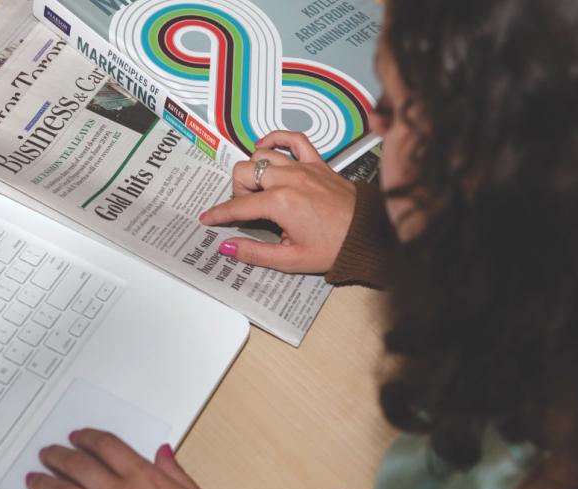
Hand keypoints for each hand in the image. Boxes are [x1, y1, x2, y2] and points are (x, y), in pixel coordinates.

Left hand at [27, 428, 221, 488]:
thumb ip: (174, 471)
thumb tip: (163, 451)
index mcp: (144, 477)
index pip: (108, 447)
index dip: (89, 438)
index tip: (77, 437)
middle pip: (80, 466)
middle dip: (59, 457)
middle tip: (47, 454)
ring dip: (46, 485)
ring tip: (34, 480)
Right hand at [199, 130, 355, 272]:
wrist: (369, 235)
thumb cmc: (335, 247)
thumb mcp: (291, 259)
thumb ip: (254, 252)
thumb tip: (227, 247)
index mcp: (281, 203)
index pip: (238, 205)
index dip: (219, 214)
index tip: (208, 218)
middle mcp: (289, 179)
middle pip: (244, 172)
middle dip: (238, 191)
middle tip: (246, 209)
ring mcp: (304, 167)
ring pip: (263, 156)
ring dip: (253, 171)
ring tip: (258, 190)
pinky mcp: (318, 163)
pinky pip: (294, 139)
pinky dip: (277, 139)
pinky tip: (268, 148)